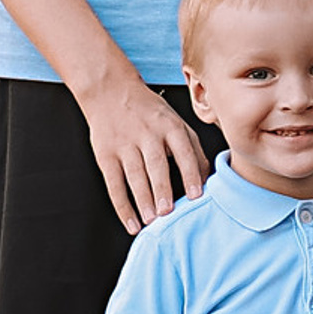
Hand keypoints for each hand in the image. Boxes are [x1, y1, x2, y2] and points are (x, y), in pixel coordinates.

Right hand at [80, 74, 209, 233]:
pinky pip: (114, 183)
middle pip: (156, 164)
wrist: (110, 91)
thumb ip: (193, 148)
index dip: (190, 173)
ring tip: (151, 220)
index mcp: (171, 126)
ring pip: (134, 175)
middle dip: (162, 189)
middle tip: (168, 212)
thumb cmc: (150, 112)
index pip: (183, 151)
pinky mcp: (106, 154)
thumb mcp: (177, 122)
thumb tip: (206, 179)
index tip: (196, 195)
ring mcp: (125, 144)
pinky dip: (122, 206)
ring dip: (143, 200)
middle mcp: (148, 134)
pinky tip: (131, 222)